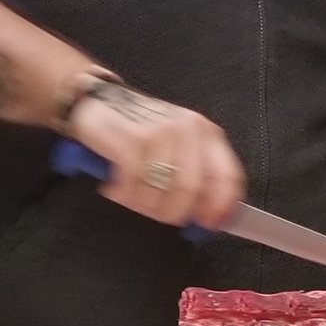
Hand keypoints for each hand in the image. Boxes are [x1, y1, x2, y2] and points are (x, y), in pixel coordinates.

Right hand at [64, 82, 244, 229]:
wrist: (97, 102)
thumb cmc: (139, 129)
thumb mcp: (177, 146)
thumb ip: (195, 175)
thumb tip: (205, 215)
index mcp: (207, 133)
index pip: (228, 177)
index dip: (220, 207)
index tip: (207, 224)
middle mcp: (189, 129)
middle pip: (191, 191)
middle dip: (171, 212)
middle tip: (154, 212)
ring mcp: (162, 132)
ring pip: (162, 192)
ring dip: (142, 204)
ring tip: (130, 196)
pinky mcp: (135, 138)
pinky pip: (135, 184)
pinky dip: (124, 194)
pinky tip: (116, 187)